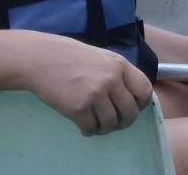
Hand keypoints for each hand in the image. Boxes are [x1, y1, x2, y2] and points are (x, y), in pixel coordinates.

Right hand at [24, 36, 151, 134]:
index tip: (132, 107)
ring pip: (111, 124)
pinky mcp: (78, 109)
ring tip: (97, 122)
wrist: (43, 59)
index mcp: (120, 65)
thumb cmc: (73, 57)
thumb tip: (133, 96)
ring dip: (105, 128)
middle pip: (130, 112)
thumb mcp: (104, 58)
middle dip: (123, 121)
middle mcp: (111, 80)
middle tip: (114, 121)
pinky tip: (84, 124)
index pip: (144, 91)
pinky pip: (91, 129)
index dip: (140, 103)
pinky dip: (89, 130)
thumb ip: (119, 74)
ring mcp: (95, 94)